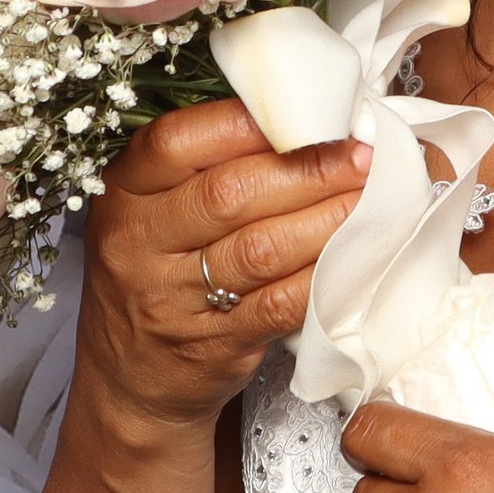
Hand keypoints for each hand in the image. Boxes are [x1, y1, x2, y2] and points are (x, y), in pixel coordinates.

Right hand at [74, 100, 370, 440]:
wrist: (131, 381)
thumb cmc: (157, 271)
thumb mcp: (154, 209)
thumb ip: (207, 163)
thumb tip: (300, 115)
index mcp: (124, 192)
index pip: (177, 141)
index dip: (249, 122)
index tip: (309, 111)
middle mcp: (138, 243)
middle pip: (230, 194)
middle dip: (308, 168)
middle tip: (362, 154)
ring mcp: (173, 299)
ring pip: (261, 248)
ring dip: (326, 217)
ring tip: (369, 195)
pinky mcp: (214, 345)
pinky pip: (279, 303)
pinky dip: (322, 272)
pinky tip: (353, 250)